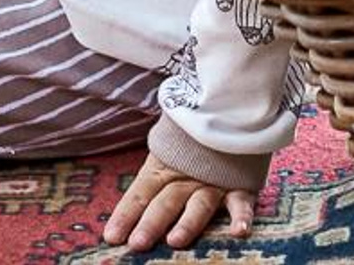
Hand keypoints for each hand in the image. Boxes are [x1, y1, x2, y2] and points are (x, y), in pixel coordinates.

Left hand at [103, 152, 255, 251]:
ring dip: (188, 223)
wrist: (225, 110)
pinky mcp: (238, 184)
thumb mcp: (165, 155)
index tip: (111, 236)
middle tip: (138, 243)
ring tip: (175, 241)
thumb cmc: (188, 142)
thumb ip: (150, 182)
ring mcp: (213, 181)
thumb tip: (120, 219)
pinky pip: (241, 202)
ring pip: (199, 204)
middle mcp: (185, 177)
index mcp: (162, 169)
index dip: (126, 214)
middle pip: (167, 201)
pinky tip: (239, 232)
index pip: (140, 194)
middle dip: (152, 222)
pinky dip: (241, 217)